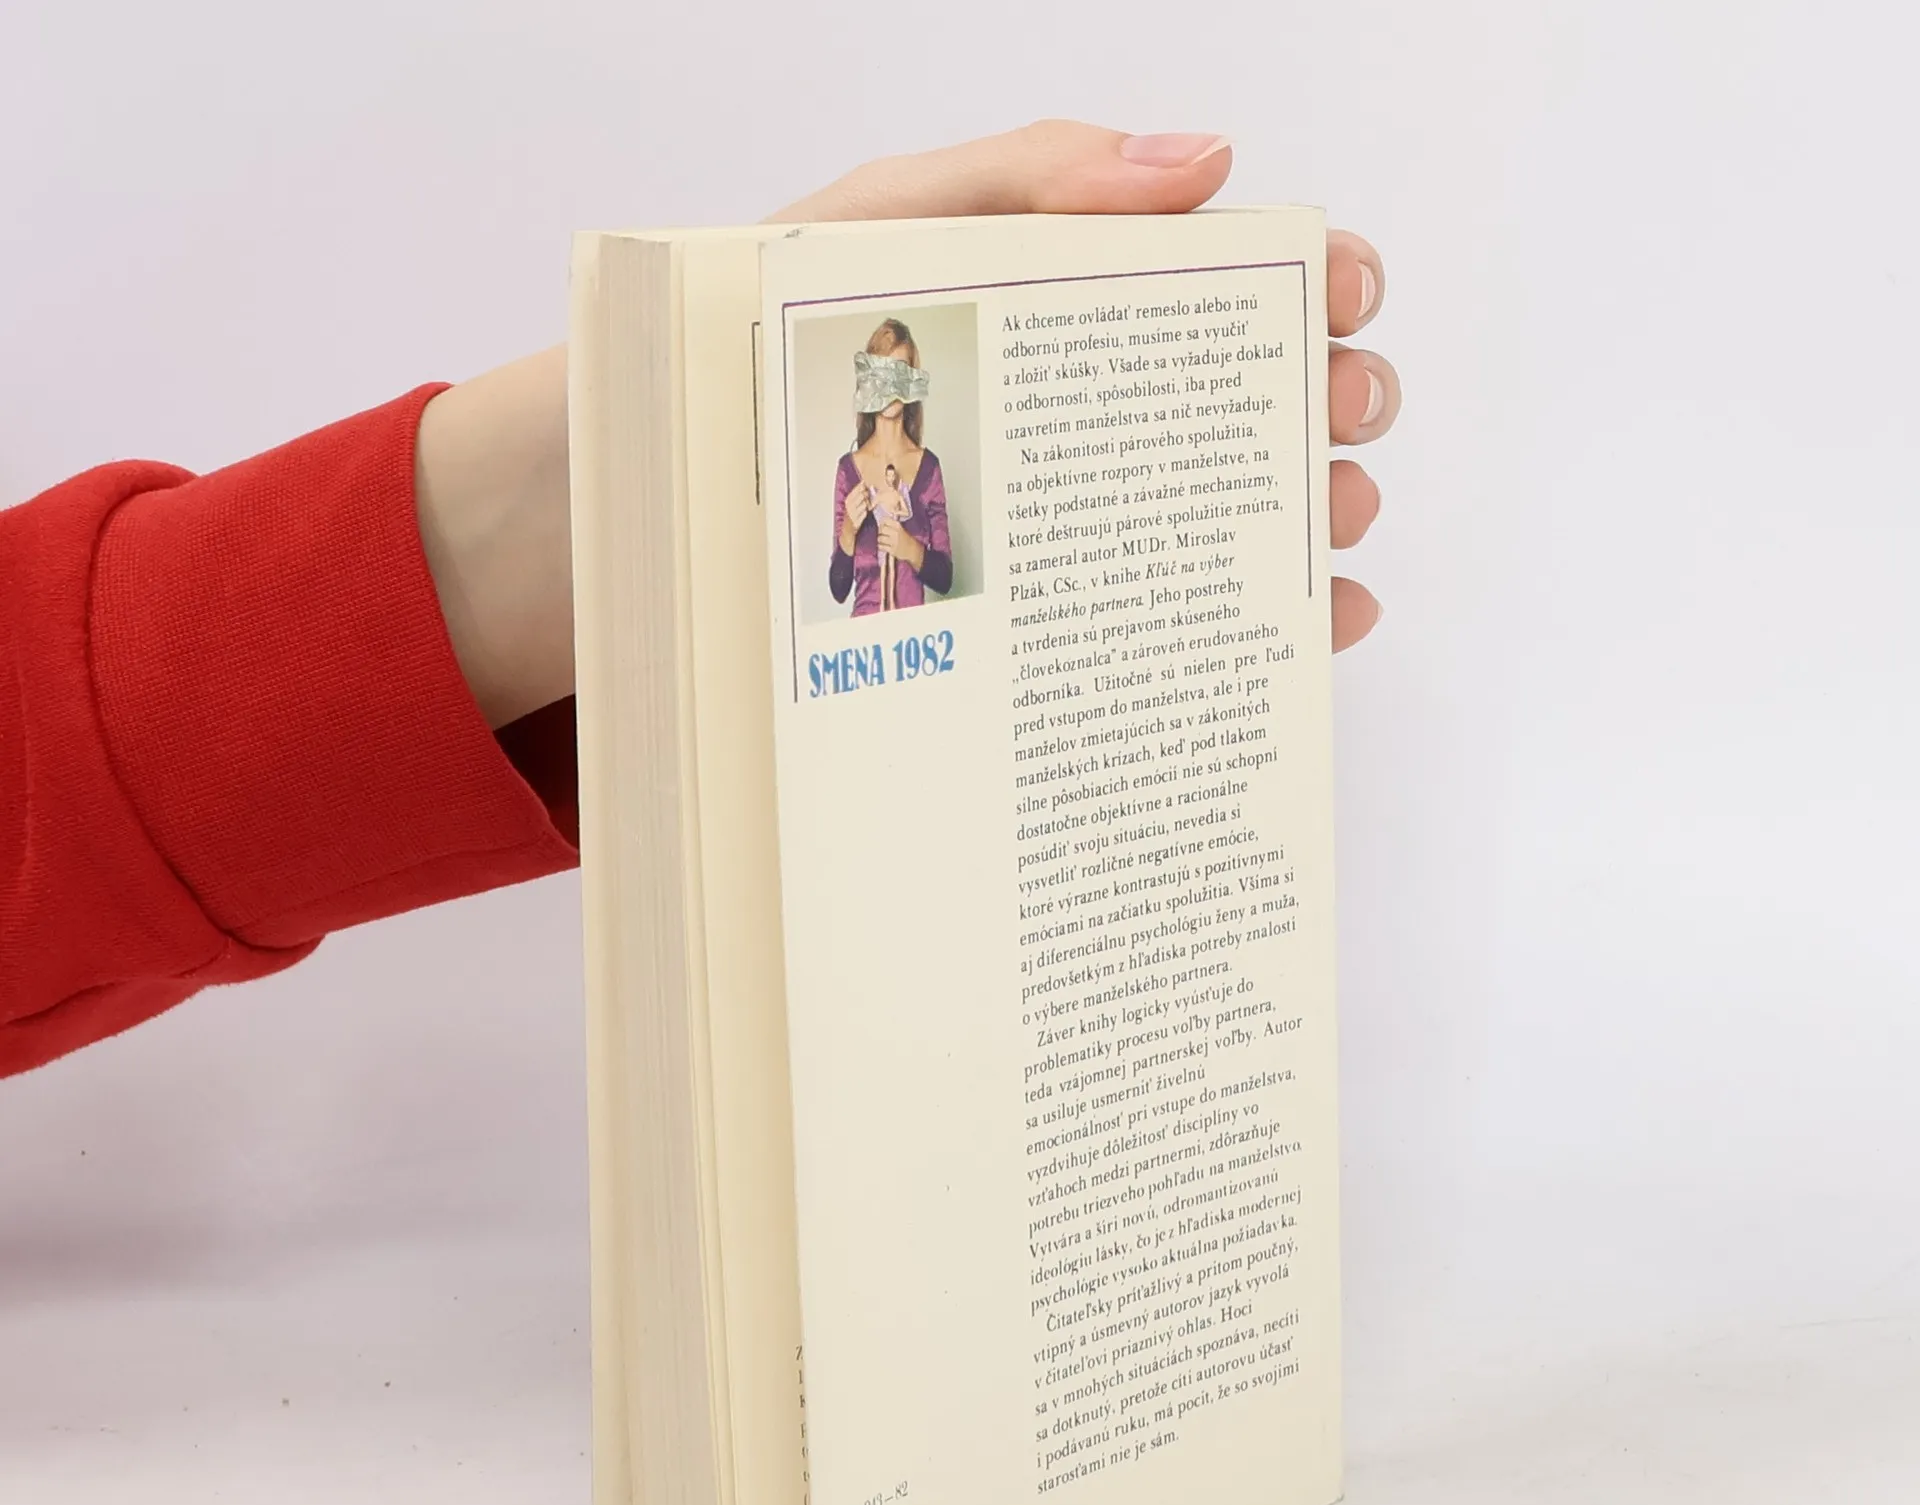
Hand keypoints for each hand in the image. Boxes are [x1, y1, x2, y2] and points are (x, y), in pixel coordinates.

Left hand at [778, 122, 1395, 655]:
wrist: (668, 489)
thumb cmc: (765, 341)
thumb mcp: (881, 229)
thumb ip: (1030, 179)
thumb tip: (1204, 161)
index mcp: (1070, 298)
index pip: (1226, 277)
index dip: (1311, 276)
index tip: (1343, 293)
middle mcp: (1092, 408)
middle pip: (1259, 394)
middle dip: (1331, 394)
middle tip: (1338, 410)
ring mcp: (1081, 517)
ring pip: (1241, 510)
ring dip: (1315, 507)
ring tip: (1332, 517)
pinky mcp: (1057, 617)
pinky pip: (1182, 622)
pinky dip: (1270, 620)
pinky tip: (1315, 622)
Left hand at [875, 519, 924, 568]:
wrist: (913, 550)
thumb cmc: (906, 539)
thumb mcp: (901, 529)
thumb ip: (892, 525)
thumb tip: (880, 523)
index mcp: (898, 526)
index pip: (885, 520)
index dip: (882, 523)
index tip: (883, 526)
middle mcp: (896, 533)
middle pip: (882, 529)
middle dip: (880, 532)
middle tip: (882, 534)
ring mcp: (894, 542)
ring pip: (880, 538)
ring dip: (880, 540)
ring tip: (883, 541)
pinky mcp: (892, 550)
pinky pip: (881, 547)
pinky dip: (880, 546)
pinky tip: (883, 546)